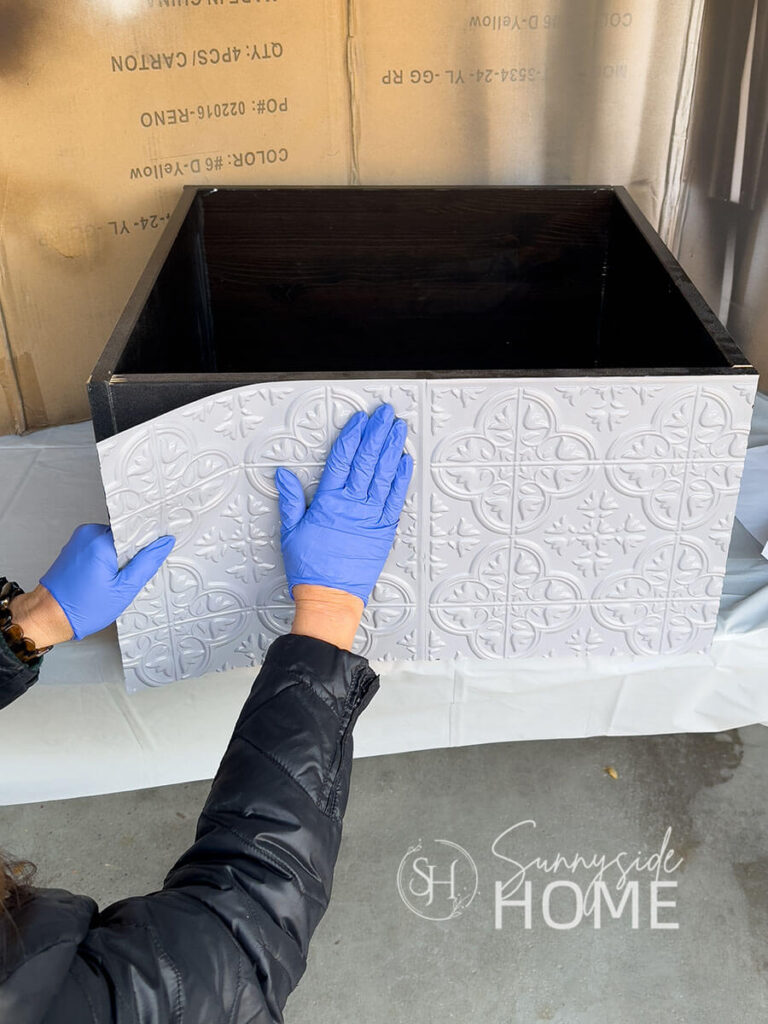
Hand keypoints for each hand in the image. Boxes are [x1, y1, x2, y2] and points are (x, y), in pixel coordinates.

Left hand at [38, 524, 175, 641]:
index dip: (151, 539)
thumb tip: (164, 544)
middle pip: (126, 534)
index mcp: (101, 540)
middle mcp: (88, 534)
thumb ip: (147, 563)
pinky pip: (102, 546)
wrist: (48, 616)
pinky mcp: (76, 547)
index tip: (157, 550)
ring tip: (115, 579)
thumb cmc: (80, 608)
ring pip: (114, 541)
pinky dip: (109, 560)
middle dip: (134, 553)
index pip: (137, 527)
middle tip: (131, 574)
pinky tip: (106, 577)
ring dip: (121, 557)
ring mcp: (80, 539)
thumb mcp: (124, 589)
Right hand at [275, 403, 412, 606]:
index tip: (359, 420)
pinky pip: (395, 498)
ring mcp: (371, 516)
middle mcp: (352, 505)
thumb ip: (290, 500)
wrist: (331, 598)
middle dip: (376, 433)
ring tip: (398, 428)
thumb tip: (284, 475)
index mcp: (328, 503)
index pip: (342, 460)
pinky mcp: (384, 530)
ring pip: (383, 474)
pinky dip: (401, 477)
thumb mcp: (291, 532)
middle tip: (385, 414)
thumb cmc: (311, 568)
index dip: (352, 436)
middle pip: (366, 460)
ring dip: (391, 448)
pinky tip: (404, 460)